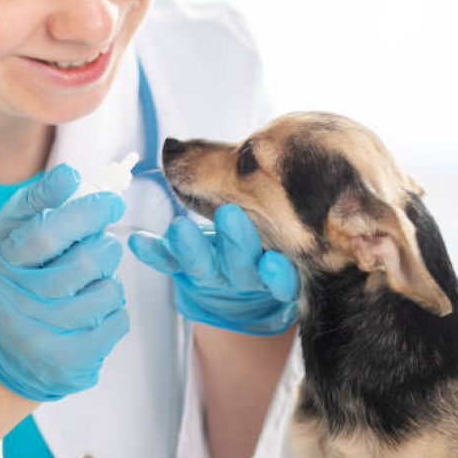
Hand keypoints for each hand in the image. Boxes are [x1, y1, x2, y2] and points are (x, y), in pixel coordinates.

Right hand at [0, 164, 129, 401]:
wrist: (3, 353)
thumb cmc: (16, 280)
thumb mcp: (11, 237)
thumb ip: (38, 203)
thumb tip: (71, 174)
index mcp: (3, 262)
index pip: (49, 232)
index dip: (86, 212)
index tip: (111, 200)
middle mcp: (19, 302)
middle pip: (88, 261)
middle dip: (105, 246)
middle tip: (100, 247)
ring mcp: (44, 336)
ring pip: (109, 291)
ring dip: (109, 281)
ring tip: (89, 286)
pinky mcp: (70, 362)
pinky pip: (118, 321)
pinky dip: (114, 311)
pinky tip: (92, 314)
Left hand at [128, 204, 297, 335]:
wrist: (247, 278)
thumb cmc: (277, 239)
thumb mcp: (289, 233)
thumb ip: (294, 213)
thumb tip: (319, 177)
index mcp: (279, 271)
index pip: (283, 280)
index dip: (278, 276)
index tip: (273, 265)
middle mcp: (248, 276)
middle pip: (243, 267)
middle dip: (236, 242)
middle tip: (229, 215)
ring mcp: (217, 275)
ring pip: (204, 267)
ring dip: (191, 248)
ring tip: (179, 228)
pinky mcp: (189, 271)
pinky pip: (170, 264)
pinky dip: (154, 252)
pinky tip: (138, 241)